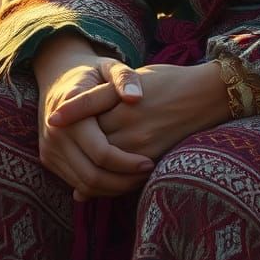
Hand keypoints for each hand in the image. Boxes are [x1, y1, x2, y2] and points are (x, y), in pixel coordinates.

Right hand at [37, 49, 155, 200]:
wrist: (58, 74)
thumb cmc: (92, 70)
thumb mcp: (109, 65)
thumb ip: (124, 77)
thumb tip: (136, 98)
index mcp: (71, 113)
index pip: (101, 152)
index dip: (127, 162)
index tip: (150, 162)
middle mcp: (56, 135)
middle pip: (92, 175)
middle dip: (122, 181)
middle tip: (147, 175)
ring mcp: (49, 149)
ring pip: (83, 184)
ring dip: (112, 188)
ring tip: (137, 179)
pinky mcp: (49, 158)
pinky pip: (75, 182)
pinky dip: (99, 187)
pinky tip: (120, 178)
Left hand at [47, 62, 228, 162]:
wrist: (205, 95)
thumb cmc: (169, 81)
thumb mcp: (137, 77)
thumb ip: (107, 96)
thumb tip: (76, 113)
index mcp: (124, 96)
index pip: (89, 107)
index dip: (71, 112)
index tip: (53, 120)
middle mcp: (129, 120)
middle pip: (92, 138)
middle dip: (77, 146)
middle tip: (65, 149)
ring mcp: (140, 140)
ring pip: (104, 161)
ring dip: (89, 169)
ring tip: (79, 170)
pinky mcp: (152, 156)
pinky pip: (122, 175)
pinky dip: (108, 180)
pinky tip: (100, 181)